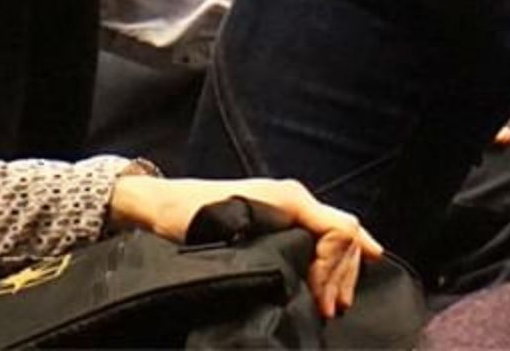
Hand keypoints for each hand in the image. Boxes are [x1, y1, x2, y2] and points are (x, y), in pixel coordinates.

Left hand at [107, 175, 381, 320]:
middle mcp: (294, 199)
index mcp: (290, 198)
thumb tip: (313, 270)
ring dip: (339, 272)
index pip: (340, 229)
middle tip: (333, 310)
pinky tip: (330, 283)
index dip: (337, 269)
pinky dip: (330, 263)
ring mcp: (287, 209)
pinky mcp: (278, 222)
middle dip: (343, 274)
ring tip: (334, 304)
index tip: (324, 302)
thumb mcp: (238, 228)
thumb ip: (281, 243)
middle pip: (343, 233)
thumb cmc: (195, 215)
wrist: (166, 208)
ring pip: (334, 237)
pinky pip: (319, 239)